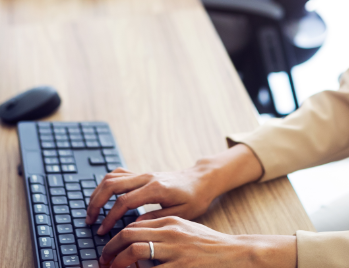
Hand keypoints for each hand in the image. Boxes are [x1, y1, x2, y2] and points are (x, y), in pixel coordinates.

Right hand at [86, 145, 263, 234]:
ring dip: (98, 193)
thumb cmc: (195, 197)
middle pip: (112, 185)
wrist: (203, 179)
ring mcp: (144, 173)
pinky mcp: (143, 174)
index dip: (110, 217)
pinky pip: (119, 174)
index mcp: (156, 188)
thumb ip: (156, 219)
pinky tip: (103, 198)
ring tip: (92, 211)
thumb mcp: (181, 212)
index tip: (103, 231)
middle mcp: (147, 177)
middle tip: (89, 221)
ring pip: (112, 177)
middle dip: (96, 203)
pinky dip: (106, 184)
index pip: (124, 201)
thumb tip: (133, 227)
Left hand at [100, 217, 296, 267]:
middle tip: (103, 262)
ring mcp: (175, 250)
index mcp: (171, 222)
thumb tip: (139, 238)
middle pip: (130, 235)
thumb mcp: (186, 230)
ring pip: (136, 251)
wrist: (234, 253)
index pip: (134, 225)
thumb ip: (165, 231)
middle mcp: (171, 232)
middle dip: (110, 249)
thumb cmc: (209, 244)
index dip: (116, 239)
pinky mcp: (181, 266)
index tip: (108, 252)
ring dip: (118, 262)